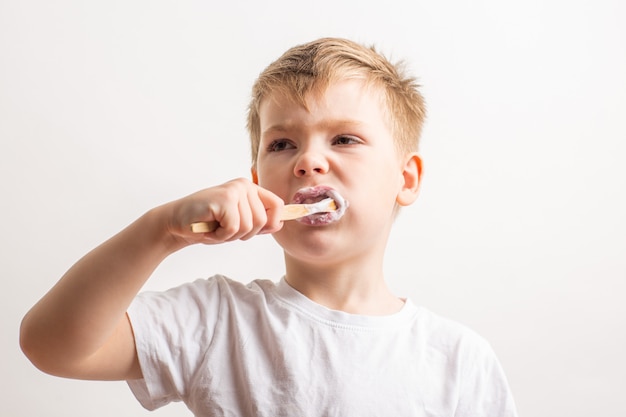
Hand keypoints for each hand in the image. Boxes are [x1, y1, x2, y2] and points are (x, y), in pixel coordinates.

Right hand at [165, 178, 284, 244]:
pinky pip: (233, 228)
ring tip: (216, 228)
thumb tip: (281, 223)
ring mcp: (234, 190)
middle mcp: (244, 185)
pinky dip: (220, 236)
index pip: (278, 206)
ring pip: (249, 227)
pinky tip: (209, 228)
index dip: (272, 224)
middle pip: (263, 221)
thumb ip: (259, 221)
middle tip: (225, 230)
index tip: (256, 231)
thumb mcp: (239, 222)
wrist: (177, 223)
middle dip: (244, 234)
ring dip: (230, 236)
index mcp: (251, 188)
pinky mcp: (223, 199)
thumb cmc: (208, 224)